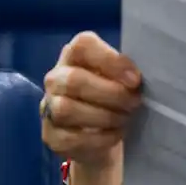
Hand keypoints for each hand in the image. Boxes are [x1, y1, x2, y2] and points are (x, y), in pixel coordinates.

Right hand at [40, 32, 142, 170]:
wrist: (98, 134)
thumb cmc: (113, 96)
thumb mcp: (121, 79)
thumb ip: (125, 73)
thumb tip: (137, 81)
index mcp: (74, 55)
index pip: (83, 46)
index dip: (110, 60)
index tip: (135, 79)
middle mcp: (56, 78)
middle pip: (74, 80)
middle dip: (111, 94)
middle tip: (134, 103)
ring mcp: (48, 107)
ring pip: (66, 109)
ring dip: (104, 116)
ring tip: (125, 119)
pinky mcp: (51, 135)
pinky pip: (71, 138)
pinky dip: (99, 138)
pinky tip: (115, 134)